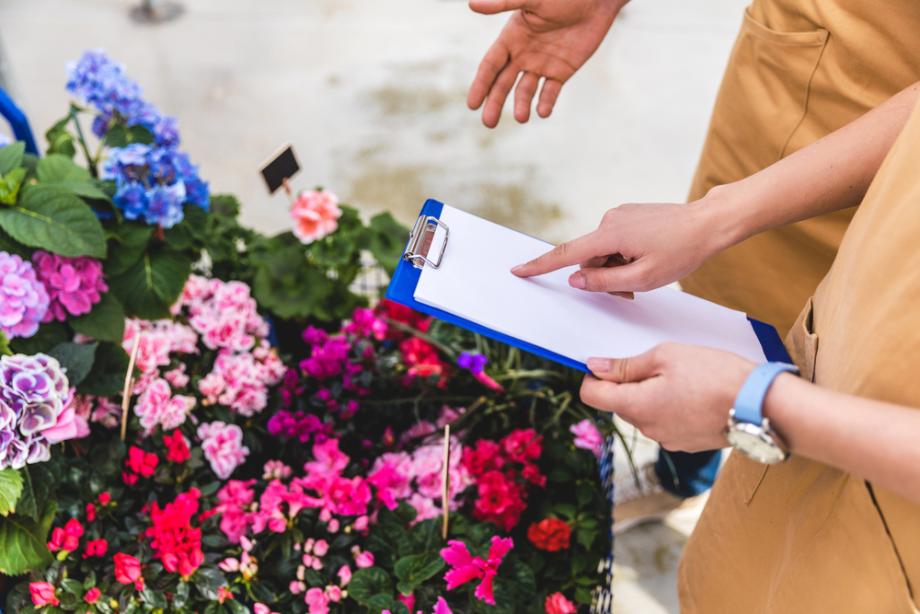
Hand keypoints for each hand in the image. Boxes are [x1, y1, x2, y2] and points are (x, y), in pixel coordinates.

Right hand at [468, 0, 626, 127]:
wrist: (596, 0)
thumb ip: (503, 4)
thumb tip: (472, 4)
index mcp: (511, 38)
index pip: (490, 66)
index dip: (481, 85)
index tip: (472, 105)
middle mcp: (522, 54)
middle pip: (503, 84)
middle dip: (495, 103)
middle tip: (488, 123)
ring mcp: (542, 65)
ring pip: (525, 91)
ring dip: (522, 105)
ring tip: (521, 118)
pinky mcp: (561, 72)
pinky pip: (550, 92)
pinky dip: (546, 103)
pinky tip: (543, 112)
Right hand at [512, 199, 730, 293]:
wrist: (709, 223)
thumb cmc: (682, 251)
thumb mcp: (644, 278)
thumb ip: (605, 282)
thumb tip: (576, 279)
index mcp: (610, 235)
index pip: (566, 255)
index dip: (540, 265)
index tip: (518, 270)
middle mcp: (609, 220)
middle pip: (589, 259)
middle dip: (602, 278)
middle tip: (631, 292)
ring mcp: (619, 216)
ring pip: (603, 253)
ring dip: (616, 269)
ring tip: (644, 276)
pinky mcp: (629, 216)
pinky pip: (615, 243)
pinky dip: (623, 257)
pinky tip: (647, 259)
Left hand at [580, 344, 754, 451]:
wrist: (761, 405)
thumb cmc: (715, 375)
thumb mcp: (666, 356)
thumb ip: (626, 365)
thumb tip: (596, 368)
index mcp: (636, 406)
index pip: (592, 396)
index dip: (593, 376)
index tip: (607, 362)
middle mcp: (647, 429)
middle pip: (619, 404)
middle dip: (628, 383)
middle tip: (655, 362)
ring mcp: (667, 440)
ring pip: (644, 412)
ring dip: (651, 394)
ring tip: (681, 376)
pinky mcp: (686, 443)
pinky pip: (666, 422)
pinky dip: (671, 407)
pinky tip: (693, 393)